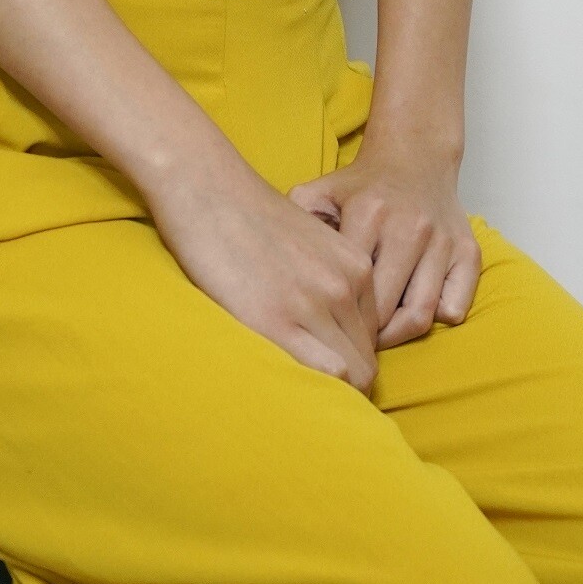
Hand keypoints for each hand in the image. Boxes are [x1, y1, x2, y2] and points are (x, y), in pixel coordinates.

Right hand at [145, 154, 381, 391]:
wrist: (208, 188)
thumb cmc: (247, 215)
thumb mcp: (309, 241)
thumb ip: (327, 276)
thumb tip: (326, 321)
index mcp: (354, 266)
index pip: (374, 337)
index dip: (351, 359)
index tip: (324, 368)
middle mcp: (344, 285)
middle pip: (368, 361)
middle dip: (347, 384)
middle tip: (313, 391)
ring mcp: (314, 304)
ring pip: (353, 374)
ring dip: (334, 393)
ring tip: (302, 396)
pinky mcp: (278, 321)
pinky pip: (326, 375)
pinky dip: (317, 391)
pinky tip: (290, 387)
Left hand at [286, 150, 480, 347]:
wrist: (415, 158)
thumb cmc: (360, 186)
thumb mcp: (318, 192)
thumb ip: (294, 222)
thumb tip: (272, 266)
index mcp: (368, 213)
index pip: (349, 287)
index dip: (335, 317)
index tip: (325, 330)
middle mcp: (409, 227)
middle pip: (384, 308)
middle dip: (364, 336)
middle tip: (348, 346)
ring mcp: (442, 241)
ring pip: (421, 314)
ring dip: (396, 336)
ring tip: (377, 339)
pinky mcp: (468, 251)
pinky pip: (454, 306)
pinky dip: (435, 320)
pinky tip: (411, 314)